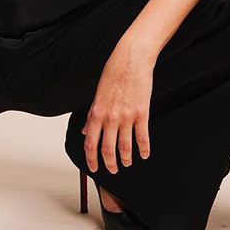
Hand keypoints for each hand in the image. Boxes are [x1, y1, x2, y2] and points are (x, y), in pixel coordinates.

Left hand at [81, 42, 154, 173]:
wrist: (131, 59)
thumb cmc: (114, 73)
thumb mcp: (97, 94)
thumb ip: (92, 115)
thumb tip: (85, 131)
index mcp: (97, 112)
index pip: (90, 143)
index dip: (91, 159)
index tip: (93, 167)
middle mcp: (110, 117)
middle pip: (107, 149)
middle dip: (109, 164)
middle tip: (112, 170)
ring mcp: (126, 116)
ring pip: (125, 147)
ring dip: (126, 159)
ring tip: (127, 163)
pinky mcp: (142, 113)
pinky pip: (142, 137)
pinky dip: (143, 149)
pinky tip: (144, 154)